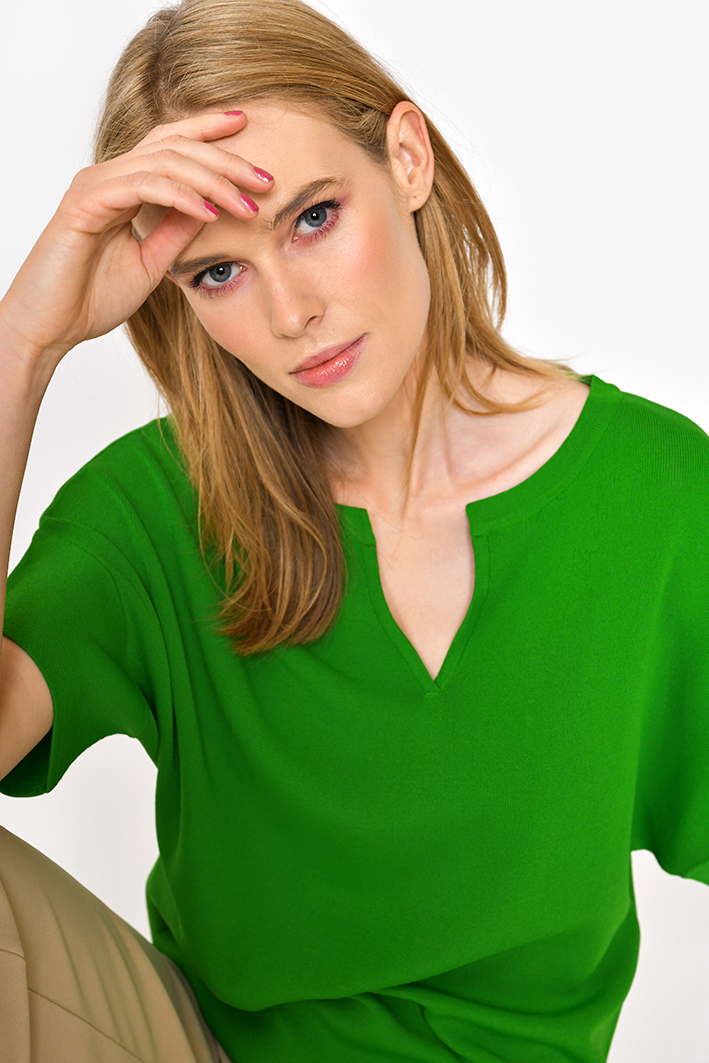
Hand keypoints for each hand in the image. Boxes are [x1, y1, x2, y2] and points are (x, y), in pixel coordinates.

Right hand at [0, 111, 268, 366]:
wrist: (50, 328)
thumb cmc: (90, 298)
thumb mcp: (151, 262)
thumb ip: (176, 231)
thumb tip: (212, 208)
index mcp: (122, 186)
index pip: (169, 144)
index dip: (207, 131)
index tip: (246, 126)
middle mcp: (108, 177)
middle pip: (174, 145)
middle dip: (225, 158)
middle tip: (264, 179)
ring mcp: (95, 186)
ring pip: (164, 161)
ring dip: (212, 181)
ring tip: (247, 204)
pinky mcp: (86, 204)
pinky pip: (143, 186)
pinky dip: (182, 197)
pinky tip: (210, 214)